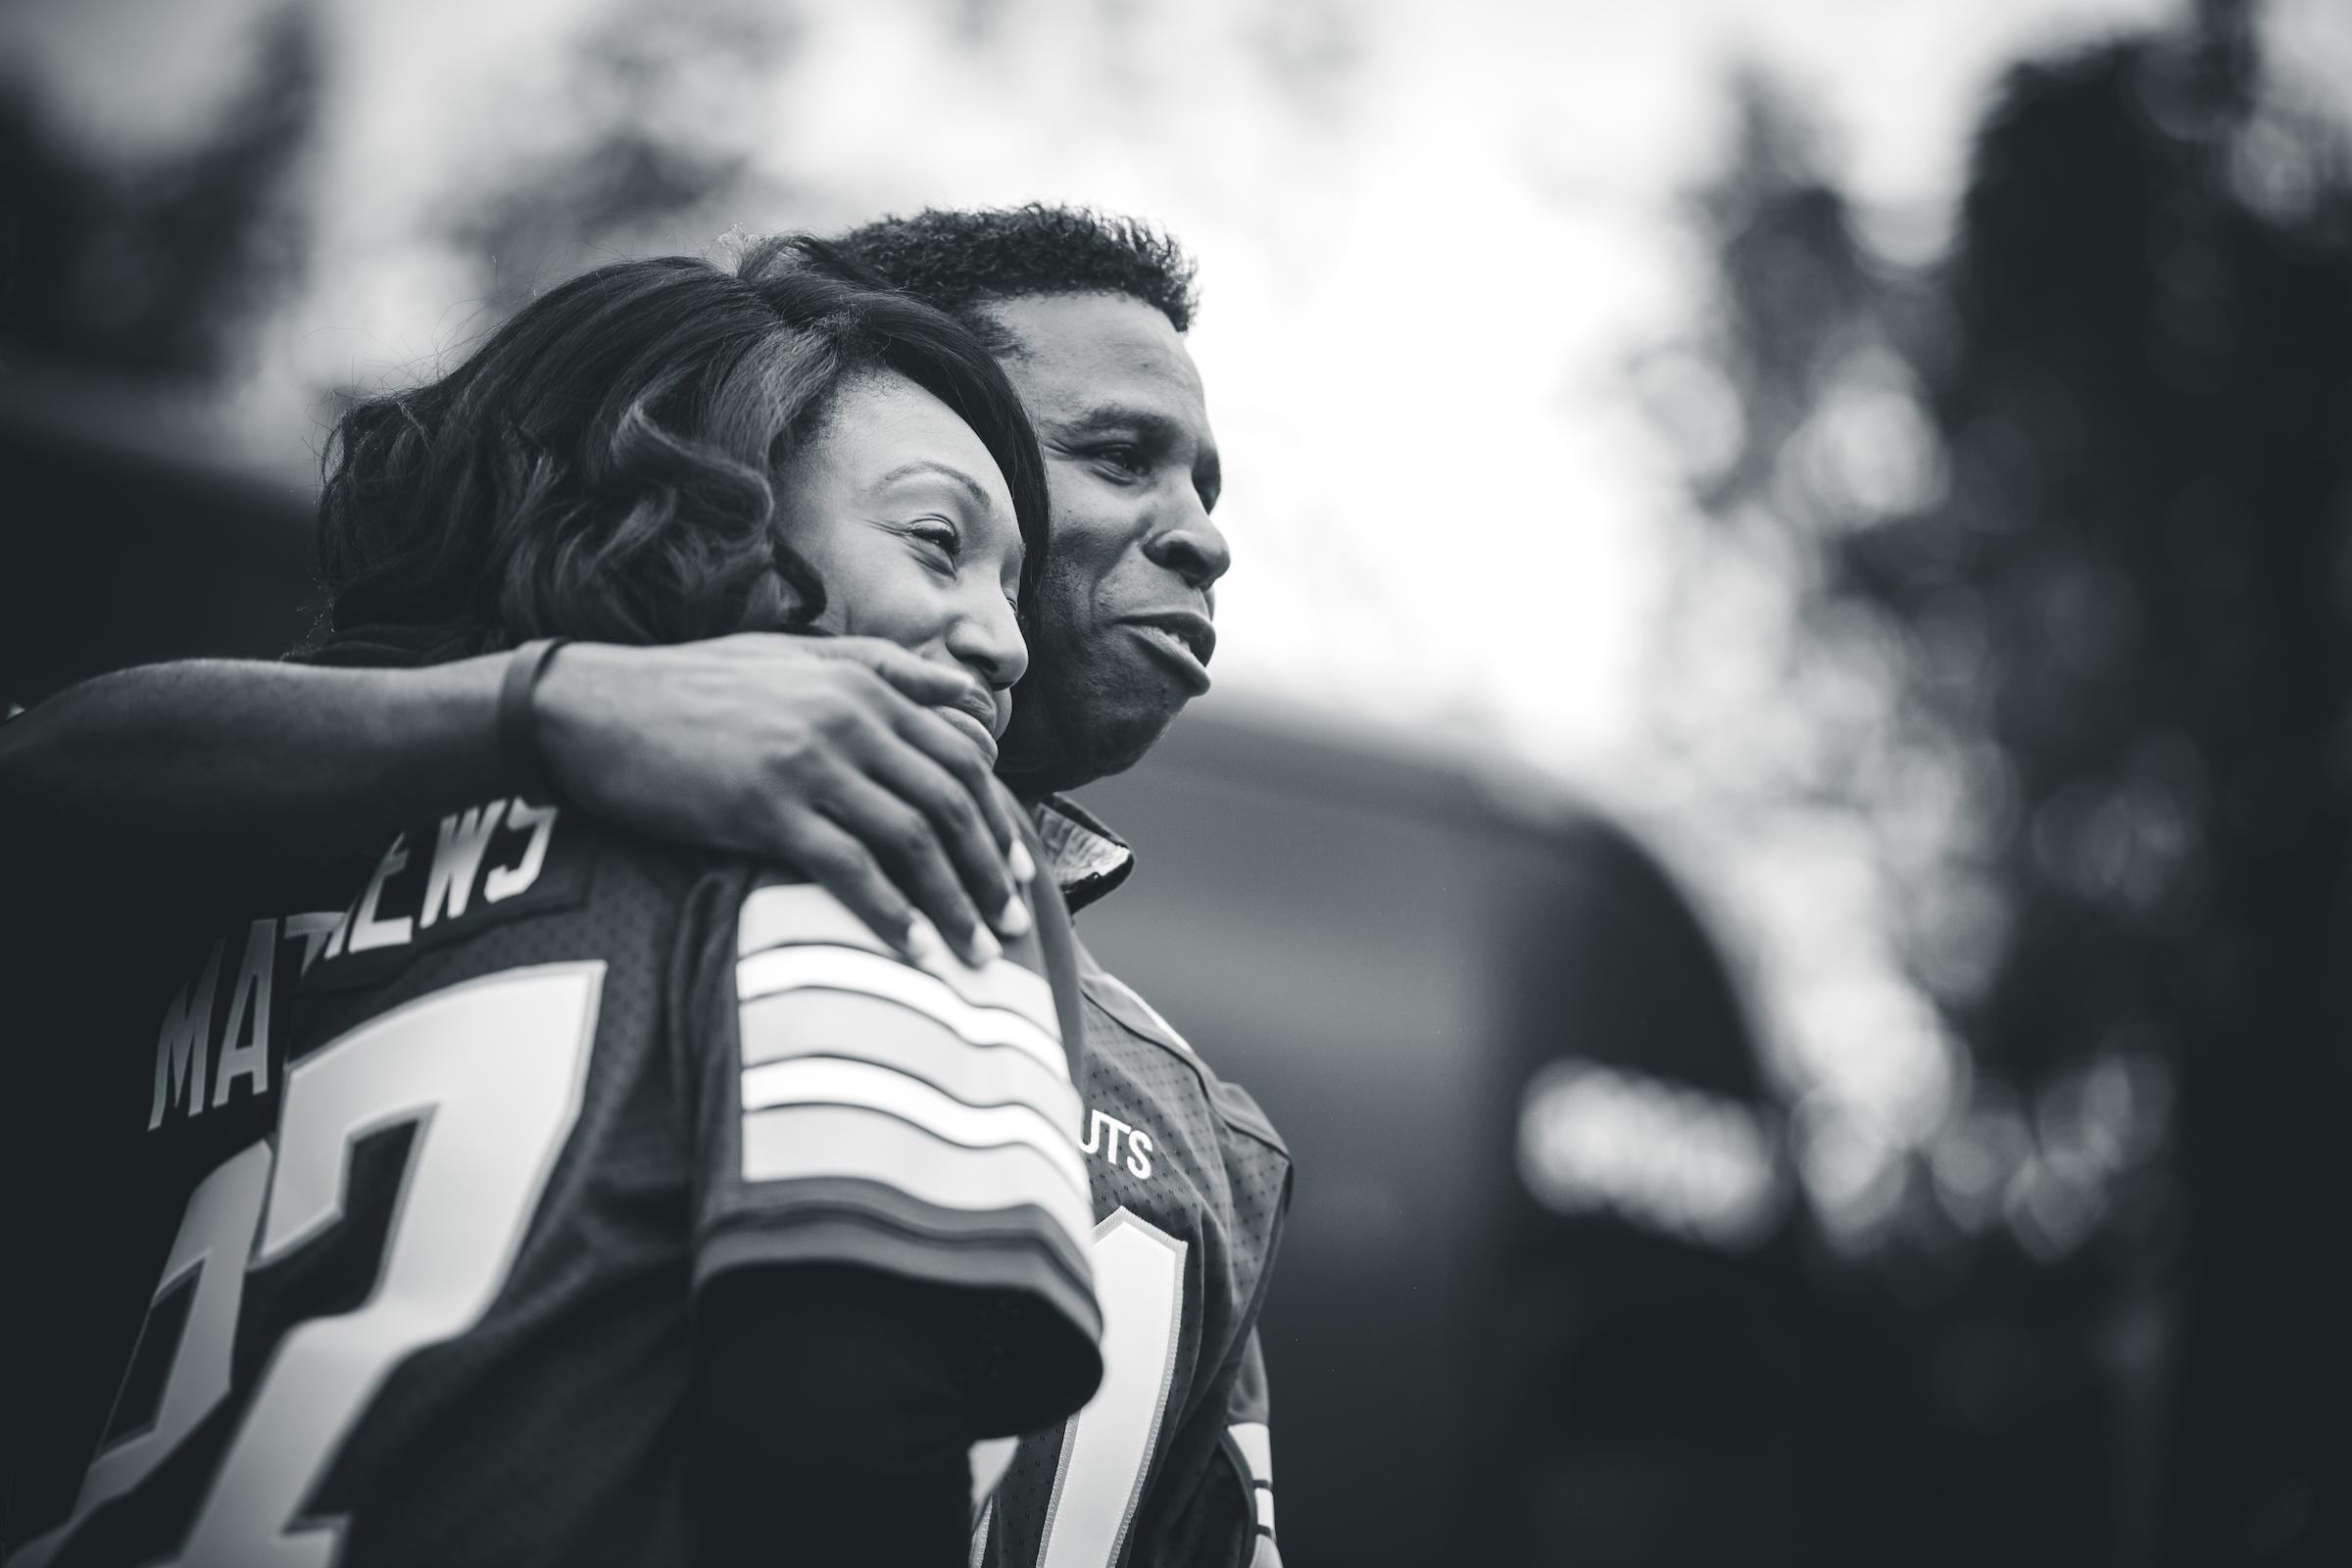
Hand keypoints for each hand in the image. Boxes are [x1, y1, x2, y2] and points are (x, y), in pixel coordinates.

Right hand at [532, 634, 1032, 965]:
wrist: (592, 707)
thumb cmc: (694, 688)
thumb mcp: (795, 658)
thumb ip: (884, 669)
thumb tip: (965, 693)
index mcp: (863, 683)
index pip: (962, 758)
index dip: (999, 820)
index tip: (1019, 870)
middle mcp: (847, 718)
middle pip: (949, 803)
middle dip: (991, 871)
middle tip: (1015, 924)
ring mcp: (807, 763)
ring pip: (911, 841)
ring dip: (954, 903)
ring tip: (979, 952)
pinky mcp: (763, 809)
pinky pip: (849, 870)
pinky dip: (891, 915)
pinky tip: (915, 951)